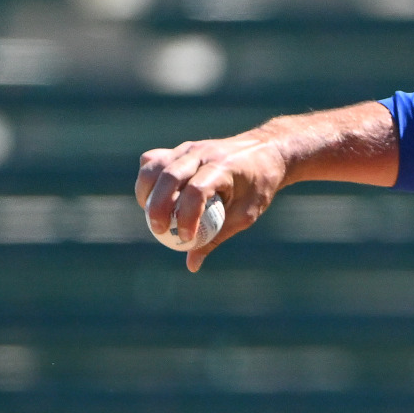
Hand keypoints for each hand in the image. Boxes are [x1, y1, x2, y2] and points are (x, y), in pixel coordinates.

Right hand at [136, 130, 287, 271]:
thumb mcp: (246, 214)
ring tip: (152, 216)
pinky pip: (153, 161)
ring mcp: (189, 148)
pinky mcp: (180, 150)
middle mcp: (204, 153)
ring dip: (146, 193)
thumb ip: (217, 236)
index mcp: (225, 168)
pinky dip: (147, 180)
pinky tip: (152, 199)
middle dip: (158, 207)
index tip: (186, 238)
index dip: (187, 216)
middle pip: (170, 176)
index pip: (197, 191)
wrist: (267, 153)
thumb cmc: (258, 186)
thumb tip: (191, 264)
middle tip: (159, 231)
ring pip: (154, 166)